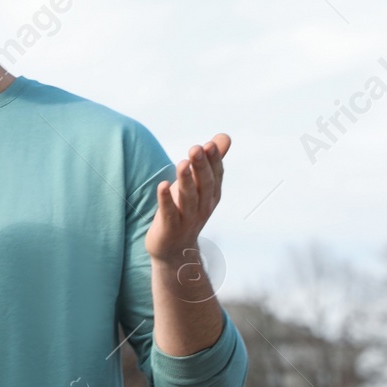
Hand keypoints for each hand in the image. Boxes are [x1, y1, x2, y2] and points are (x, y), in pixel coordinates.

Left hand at [145, 133, 229, 262]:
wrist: (175, 250)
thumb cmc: (186, 210)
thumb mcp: (199, 186)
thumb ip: (210, 161)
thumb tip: (225, 137)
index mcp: (211, 195)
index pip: (215, 175)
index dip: (213, 161)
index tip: (209, 144)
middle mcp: (203, 207)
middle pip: (204, 185)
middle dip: (201, 166)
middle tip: (196, 148)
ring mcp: (187, 219)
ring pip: (188, 198)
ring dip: (185, 180)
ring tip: (182, 163)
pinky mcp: (170, 228)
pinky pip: (169, 213)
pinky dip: (166, 200)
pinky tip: (162, 185)